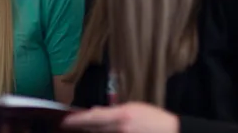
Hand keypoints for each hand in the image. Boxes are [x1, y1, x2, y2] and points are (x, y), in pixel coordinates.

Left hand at [61, 102, 178, 132]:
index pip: (92, 117)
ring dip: (88, 132)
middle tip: (66, 126)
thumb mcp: (133, 107)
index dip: (76, 120)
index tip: (65, 121)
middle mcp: (119, 129)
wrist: (172, 132)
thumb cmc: (153, 118)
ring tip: (79, 130)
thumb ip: (113, 111)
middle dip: (78, 128)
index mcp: (121, 116)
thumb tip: (94, 112)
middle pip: (93, 129)